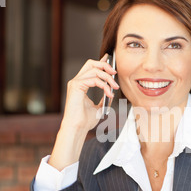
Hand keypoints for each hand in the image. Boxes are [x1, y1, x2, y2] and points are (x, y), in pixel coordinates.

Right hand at [48, 54, 118, 170]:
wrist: (77, 128)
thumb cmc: (85, 121)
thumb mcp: (99, 108)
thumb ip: (104, 98)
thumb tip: (112, 91)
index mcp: (80, 85)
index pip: (90, 67)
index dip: (101, 62)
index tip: (111, 62)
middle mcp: (76, 81)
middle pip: (91, 63)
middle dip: (104, 65)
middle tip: (115, 73)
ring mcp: (75, 82)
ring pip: (95, 70)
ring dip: (108, 78)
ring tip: (115, 88)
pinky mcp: (76, 86)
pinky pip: (94, 80)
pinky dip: (104, 86)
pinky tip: (109, 93)